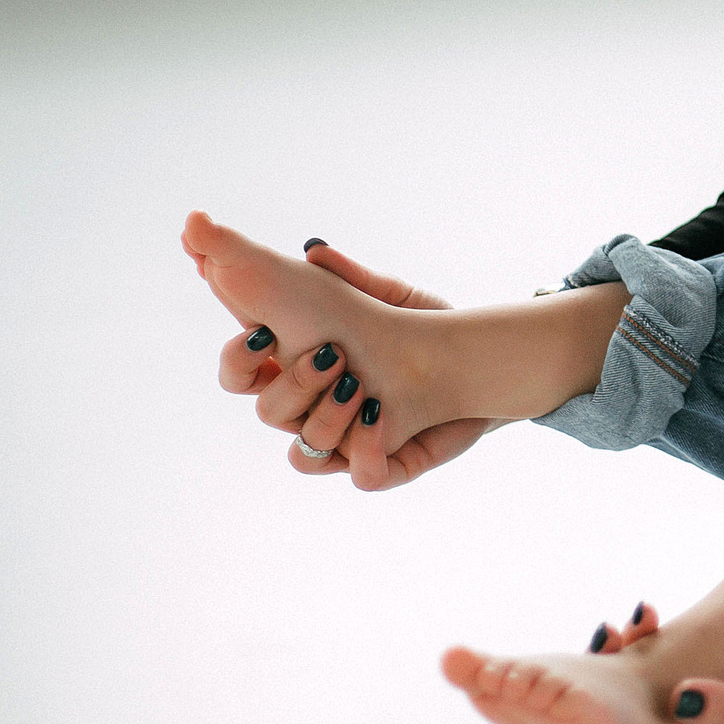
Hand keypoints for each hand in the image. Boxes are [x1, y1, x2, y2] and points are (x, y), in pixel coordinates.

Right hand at [209, 235, 491, 487]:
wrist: (483, 362)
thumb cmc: (426, 327)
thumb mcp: (393, 298)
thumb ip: (354, 278)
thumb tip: (314, 248)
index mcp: (302, 368)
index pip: (245, 372)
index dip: (240, 358)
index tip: (259, 331)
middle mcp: (315, 410)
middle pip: (268, 411)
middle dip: (291, 384)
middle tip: (327, 354)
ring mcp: (347, 442)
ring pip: (305, 452)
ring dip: (325, 418)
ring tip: (359, 385)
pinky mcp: (386, 465)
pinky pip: (360, 474)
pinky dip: (365, 449)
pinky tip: (381, 415)